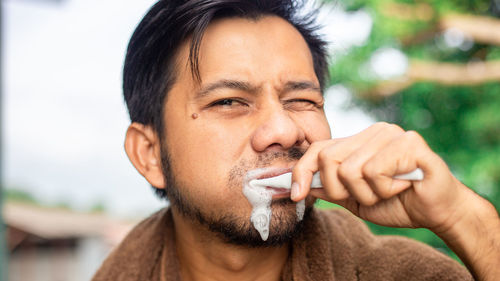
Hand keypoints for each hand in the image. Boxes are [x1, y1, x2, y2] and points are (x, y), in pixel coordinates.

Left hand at [291, 122, 499, 279]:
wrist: (436, 212)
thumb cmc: (396, 203)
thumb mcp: (354, 199)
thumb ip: (329, 189)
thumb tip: (297, 186)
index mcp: (359, 141)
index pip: (318, 149)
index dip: (301, 171)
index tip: (295, 195)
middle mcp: (373, 131)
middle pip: (328, 159)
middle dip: (340, 190)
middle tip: (366, 197)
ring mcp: (392, 134)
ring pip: (351, 170)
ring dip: (368, 194)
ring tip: (389, 190)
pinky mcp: (410, 142)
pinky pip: (375, 171)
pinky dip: (386, 190)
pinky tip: (403, 186)